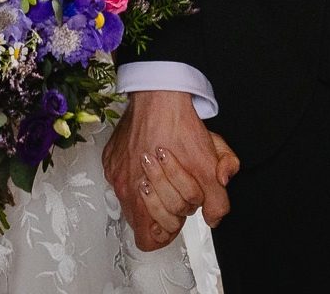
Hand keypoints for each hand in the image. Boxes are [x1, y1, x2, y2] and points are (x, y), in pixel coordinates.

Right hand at [103, 91, 238, 250]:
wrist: (160, 90)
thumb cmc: (177, 123)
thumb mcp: (207, 164)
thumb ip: (217, 199)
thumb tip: (214, 217)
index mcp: (140, 193)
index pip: (150, 238)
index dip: (169, 231)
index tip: (179, 215)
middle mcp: (123, 185)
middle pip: (146, 219)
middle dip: (168, 208)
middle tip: (179, 189)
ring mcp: (115, 169)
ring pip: (135, 199)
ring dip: (155, 192)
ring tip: (168, 174)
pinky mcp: (112, 156)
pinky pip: (125, 177)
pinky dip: (140, 174)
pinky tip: (153, 158)